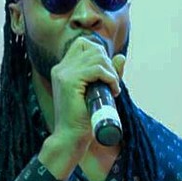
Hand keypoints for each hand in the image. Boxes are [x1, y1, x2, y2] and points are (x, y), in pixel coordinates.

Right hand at [39, 36, 125, 178]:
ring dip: (111, 71)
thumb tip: (121, 57)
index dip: (99, 52)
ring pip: (96, 56)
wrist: (70, 137)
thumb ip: (107, 73)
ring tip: (112, 87)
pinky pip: (97, 69)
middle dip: (108, 62)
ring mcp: (63, 73)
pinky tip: (112, 90)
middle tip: (112, 82)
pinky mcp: (69, 81)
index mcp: (62, 69)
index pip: (82, 43)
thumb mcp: (97, 91)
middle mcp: (61, 68)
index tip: (107, 71)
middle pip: (92, 47)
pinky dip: (110, 78)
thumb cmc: (83, 118)